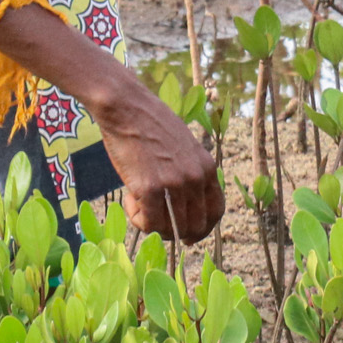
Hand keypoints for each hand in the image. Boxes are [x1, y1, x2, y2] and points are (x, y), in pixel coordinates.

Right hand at [92, 72, 225, 242]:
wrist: (126, 107)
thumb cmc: (149, 124)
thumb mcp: (183, 147)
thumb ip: (189, 172)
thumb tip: (185, 203)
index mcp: (207, 168)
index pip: (216, 211)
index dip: (202, 228)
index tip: (188, 234)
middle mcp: (196, 178)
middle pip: (194, 226)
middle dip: (176, 233)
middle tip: (156, 225)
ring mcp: (174, 184)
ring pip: (170, 229)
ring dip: (151, 224)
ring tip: (136, 202)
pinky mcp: (150, 188)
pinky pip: (148, 223)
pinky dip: (136, 218)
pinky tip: (128, 198)